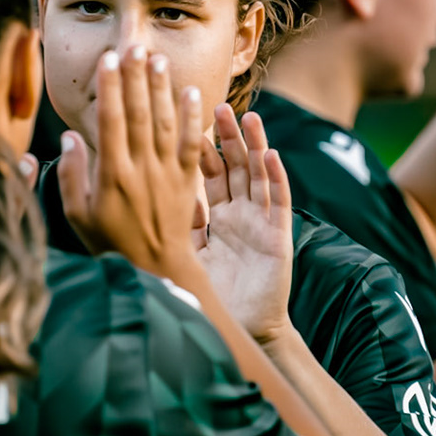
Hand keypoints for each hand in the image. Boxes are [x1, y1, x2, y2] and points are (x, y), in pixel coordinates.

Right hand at [58, 46, 206, 279]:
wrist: (156, 268)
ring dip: (161, 89)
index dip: (110, 89)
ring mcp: (167, 173)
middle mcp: (142, 170)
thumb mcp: (78, 216)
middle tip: (132, 46)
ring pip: (164, 123)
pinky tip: (191, 91)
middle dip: (135, 78)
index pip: (111, 123)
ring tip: (156, 58)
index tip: (107, 60)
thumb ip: (72, 176)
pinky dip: (191, 117)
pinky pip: (190, 143)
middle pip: (139, 115)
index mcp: (112, 176)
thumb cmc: (110, 242)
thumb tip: (69, 137)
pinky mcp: (186, 180)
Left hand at [196, 105, 295, 343]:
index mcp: (215, 217)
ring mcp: (260, 222)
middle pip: (233, 166)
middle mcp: (239, 214)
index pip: (206, 173)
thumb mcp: (187, 255)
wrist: (239, 329)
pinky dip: (275, 177)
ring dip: (253, 145)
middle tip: (215, 105)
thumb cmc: (211, 296)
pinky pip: (277, 201)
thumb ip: (179, 224)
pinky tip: (269, 154)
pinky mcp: (277, 236)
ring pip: (257, 175)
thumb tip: (158, 192)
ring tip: (247, 117)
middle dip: (225, 136)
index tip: (186, 119)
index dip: (198, 146)